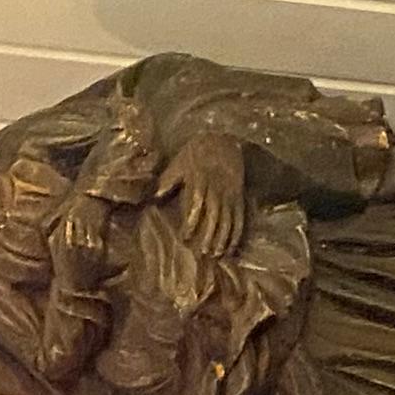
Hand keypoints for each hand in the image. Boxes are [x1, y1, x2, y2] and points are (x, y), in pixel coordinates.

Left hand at [160, 133, 244, 260]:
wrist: (223, 139)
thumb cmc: (197, 152)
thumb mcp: (179, 162)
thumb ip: (168, 180)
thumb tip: (154, 196)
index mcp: (201, 180)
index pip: (197, 204)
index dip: (192, 222)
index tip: (185, 237)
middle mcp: (217, 189)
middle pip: (215, 216)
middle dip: (209, 235)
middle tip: (202, 253)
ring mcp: (230, 194)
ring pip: (228, 219)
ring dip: (223, 238)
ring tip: (216, 255)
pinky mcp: (239, 197)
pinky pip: (240, 217)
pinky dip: (237, 234)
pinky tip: (232, 248)